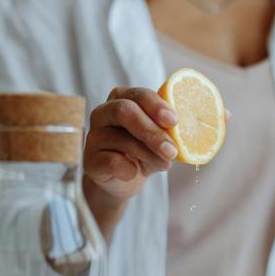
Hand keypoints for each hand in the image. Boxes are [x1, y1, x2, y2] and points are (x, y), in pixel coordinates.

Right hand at [83, 86, 178, 205]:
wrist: (122, 180)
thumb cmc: (143, 151)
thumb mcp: (157, 138)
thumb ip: (165, 130)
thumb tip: (184, 133)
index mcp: (122, 98)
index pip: (138, 95)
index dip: (156, 106)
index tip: (174, 121)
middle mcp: (103, 113)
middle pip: (124, 111)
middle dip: (152, 131)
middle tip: (172, 150)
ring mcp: (94, 136)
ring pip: (122, 139)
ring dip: (149, 154)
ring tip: (164, 164)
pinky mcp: (91, 159)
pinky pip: (113, 162)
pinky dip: (130, 169)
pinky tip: (135, 172)